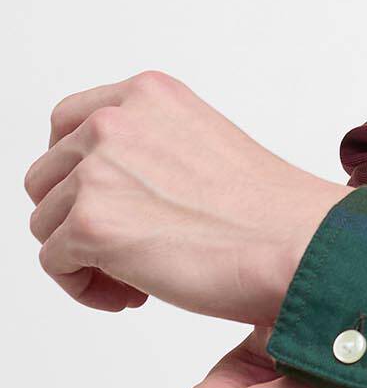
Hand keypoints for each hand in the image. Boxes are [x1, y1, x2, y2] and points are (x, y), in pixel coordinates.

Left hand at [24, 69, 351, 324]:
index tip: (104, 200)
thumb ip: (148, 147)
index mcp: (149, 94)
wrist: (299, 242)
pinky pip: (55, 265)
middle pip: (46, 176)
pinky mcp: (91, 224)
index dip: (76, 170)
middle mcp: (116, 121)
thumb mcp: (201, 144)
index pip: (68, 122)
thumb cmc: (269, 209)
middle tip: (126, 248)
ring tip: (136, 276)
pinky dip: (86, 288)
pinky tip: (134, 293)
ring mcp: (99, 170)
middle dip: (76, 217)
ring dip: (82, 256)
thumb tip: (102, 186)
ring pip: (46, 223)